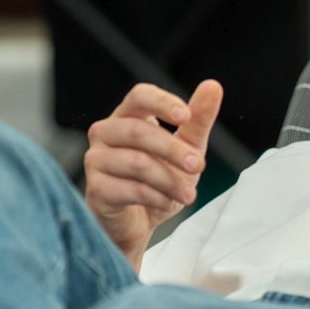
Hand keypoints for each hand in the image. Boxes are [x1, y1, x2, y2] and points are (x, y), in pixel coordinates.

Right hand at [84, 80, 222, 268]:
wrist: (140, 222)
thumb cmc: (161, 178)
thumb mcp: (188, 147)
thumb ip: (199, 119)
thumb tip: (213, 86)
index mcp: (128, 115)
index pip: (140, 95)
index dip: (162, 102)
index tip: (186, 116)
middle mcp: (106, 132)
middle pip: (138, 130)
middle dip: (174, 149)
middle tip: (198, 165)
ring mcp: (96, 159)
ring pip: (137, 162)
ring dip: (170, 180)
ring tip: (188, 194)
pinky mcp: (95, 188)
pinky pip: (129, 188)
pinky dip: (156, 197)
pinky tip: (167, 202)